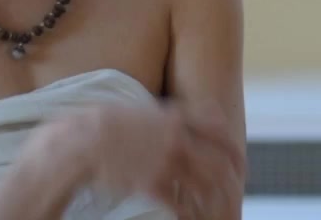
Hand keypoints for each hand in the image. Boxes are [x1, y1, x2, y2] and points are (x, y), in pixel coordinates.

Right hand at [54, 102, 243, 218]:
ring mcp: (167, 161)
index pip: (219, 127)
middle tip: (236, 191)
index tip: (238, 160)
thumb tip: (182, 120)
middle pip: (221, 159)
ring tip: (221, 212)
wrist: (83, 141)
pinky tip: (192, 219)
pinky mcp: (153, 184)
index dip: (232, 145)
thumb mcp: (144, 112)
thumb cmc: (107, 125)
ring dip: (217, 202)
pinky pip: (181, 205)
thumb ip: (167, 116)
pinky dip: (190, 215)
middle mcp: (177, 138)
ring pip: (207, 185)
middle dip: (234, 178)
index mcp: (176, 116)